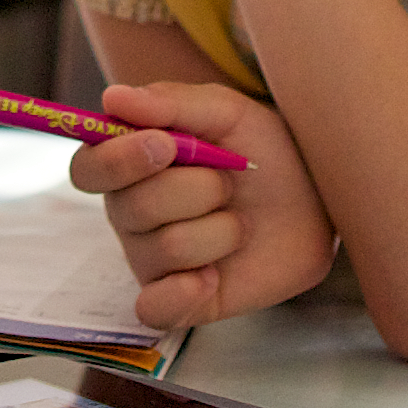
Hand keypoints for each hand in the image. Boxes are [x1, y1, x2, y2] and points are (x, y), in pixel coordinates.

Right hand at [67, 77, 335, 332]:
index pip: (88, 168)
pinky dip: (183, 293)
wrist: (319, 202)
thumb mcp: (228, 113)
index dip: (117, 160)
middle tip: (230, 182)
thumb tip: (112, 98)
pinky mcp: (181, 302)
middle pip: (130, 209)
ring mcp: (153, 260)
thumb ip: (171, 103)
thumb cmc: (265, 151)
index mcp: (131, 165)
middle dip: (195, 190)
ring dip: (218, 230)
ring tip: (241, 222)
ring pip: (163, 249)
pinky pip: (154, 310)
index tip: (164, 145)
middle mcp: (131, 215)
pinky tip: (213, 277)